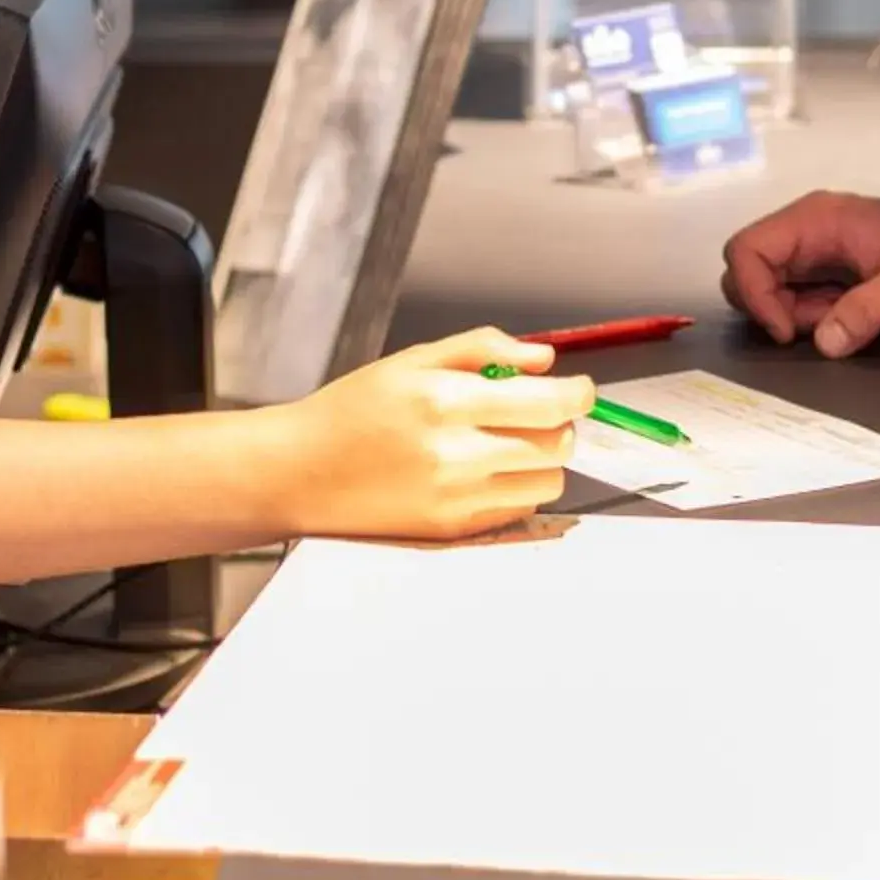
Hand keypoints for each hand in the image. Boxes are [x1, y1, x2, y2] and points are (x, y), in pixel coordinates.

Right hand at [275, 329, 593, 540]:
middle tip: (535, 410)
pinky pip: (518, 509)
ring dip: (541, 459)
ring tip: (504, 442)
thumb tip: (543, 359)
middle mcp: (455, 455)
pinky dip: (515, 487)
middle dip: (559, 423)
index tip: (579, 389)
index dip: (578, 394)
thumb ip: (484, 348)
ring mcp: (455, 499)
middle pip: (557, 445)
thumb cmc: (353, 411)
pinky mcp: (452, 532)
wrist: (300, 472)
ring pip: (547, 482)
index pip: (548, 403)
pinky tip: (481, 470)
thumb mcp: (413, 359)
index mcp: (445, 401)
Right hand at [719, 191, 879, 357]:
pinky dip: (806, 317)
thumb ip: (868, 310)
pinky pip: (792, 295)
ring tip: (837, 323)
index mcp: (817, 219)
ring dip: (789, 315)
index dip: (754, 292)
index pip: (747, 249)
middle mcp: (807, 229)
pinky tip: (843, 320)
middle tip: (815, 328)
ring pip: (766, 285)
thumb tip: (825, 342)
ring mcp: (814, 250)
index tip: (787, 330)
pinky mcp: (825, 271)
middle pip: (748, 268)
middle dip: (769, 307)